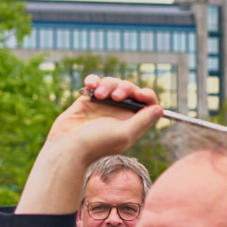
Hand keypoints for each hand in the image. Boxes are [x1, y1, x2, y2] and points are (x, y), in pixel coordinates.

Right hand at [18, 75, 162, 215]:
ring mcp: (104, 105)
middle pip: (131, 90)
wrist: (67, 147)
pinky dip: (94, 80)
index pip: (148, 104)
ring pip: (113, 84)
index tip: (140, 94)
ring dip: (108, 85)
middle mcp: (120, 113)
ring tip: (99, 95)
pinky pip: (96, 82)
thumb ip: (143, 120)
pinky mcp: (88, 100)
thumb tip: (160, 108)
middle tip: (117, 97)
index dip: (147, 96)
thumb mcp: (124, 133)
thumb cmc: (96, 144)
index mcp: (133, 121)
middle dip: (125, 88)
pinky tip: (89, 85)